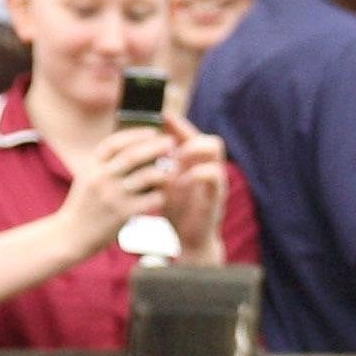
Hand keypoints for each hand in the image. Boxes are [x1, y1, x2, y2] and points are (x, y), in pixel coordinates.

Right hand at [55, 126, 171, 257]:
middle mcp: (101, 178)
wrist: (71, 234)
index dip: (136, 134)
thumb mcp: (88, 177)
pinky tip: (164, 193)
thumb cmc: (84, 204)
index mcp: (92, 165)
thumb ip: (105, 163)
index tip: (152, 131)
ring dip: (162, 171)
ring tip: (172, 169)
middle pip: (133, 156)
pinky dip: (161, 194)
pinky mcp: (122, 214)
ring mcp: (112, 196)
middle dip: (155, 146)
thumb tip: (134, 146)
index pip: (114, 143)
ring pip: (146, 176)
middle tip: (170, 141)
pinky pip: (150, 199)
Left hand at [157, 119, 227, 257]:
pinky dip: (195, 173)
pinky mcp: (217, 194)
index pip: (190, 133)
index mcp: (196, 162)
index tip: (159, 115)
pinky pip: (213, 173)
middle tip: (167, 139)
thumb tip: (137, 146)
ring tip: (174, 157)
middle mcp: (209, 166)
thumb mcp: (164, 184)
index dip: (176, 122)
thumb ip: (158, 166)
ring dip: (192, 149)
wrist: (189, 240)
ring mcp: (216, 179)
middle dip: (187, 132)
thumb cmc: (176, 210)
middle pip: (206, 134)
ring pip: (214, 147)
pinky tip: (179, 180)